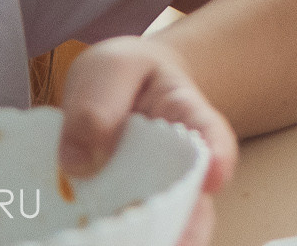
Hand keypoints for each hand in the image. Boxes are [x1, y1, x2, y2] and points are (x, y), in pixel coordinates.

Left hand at [59, 37, 237, 245]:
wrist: (114, 91)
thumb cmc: (122, 74)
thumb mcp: (109, 68)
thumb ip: (98, 103)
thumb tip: (79, 163)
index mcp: (185, 114)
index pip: (210, 134)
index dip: (217, 157)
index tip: (215, 178)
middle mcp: (178, 164)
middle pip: (195, 200)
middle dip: (187, 227)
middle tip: (174, 243)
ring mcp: (153, 195)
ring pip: (165, 228)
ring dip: (151, 241)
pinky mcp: (124, 215)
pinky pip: (128, 237)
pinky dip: (120, 243)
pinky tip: (99, 245)